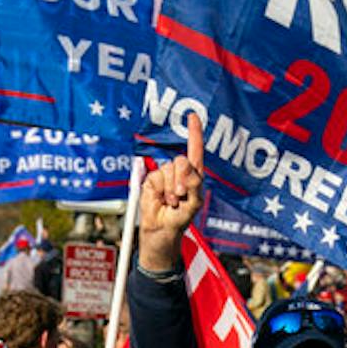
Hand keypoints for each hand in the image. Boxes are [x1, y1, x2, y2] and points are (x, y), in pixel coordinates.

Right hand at [137, 114, 205, 272]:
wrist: (161, 231)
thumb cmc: (180, 219)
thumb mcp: (194, 204)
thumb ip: (194, 185)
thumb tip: (186, 166)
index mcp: (194, 175)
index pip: (195, 150)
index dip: (194, 132)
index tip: (192, 116)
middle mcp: (179, 172)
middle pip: (180, 161)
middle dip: (180, 180)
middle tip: (179, 197)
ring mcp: (165, 176)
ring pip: (167, 170)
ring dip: (169, 190)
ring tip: (170, 202)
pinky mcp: (151, 181)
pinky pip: (155, 178)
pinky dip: (158, 191)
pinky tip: (160, 201)